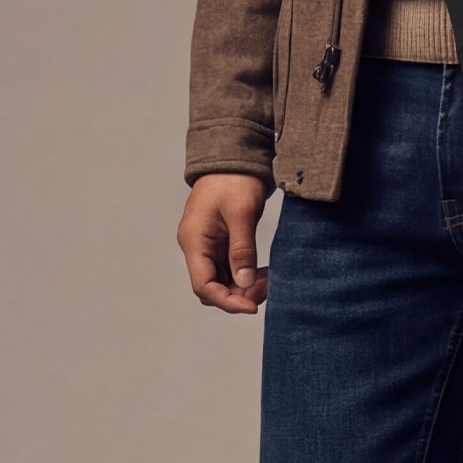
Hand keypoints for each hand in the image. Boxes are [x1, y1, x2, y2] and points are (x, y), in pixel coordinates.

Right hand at [177, 172, 269, 313]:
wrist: (234, 155)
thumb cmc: (234, 179)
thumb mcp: (241, 213)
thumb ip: (241, 249)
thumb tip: (243, 283)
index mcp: (194, 240)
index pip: (203, 285)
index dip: (227, 301)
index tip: (252, 306)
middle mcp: (196, 246)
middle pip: (211, 287)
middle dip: (238, 295)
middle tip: (267, 287)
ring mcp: (206, 244)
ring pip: (221, 280)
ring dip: (243, 286)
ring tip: (269, 279)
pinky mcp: (218, 241)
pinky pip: (228, 268)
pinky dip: (244, 274)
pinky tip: (263, 272)